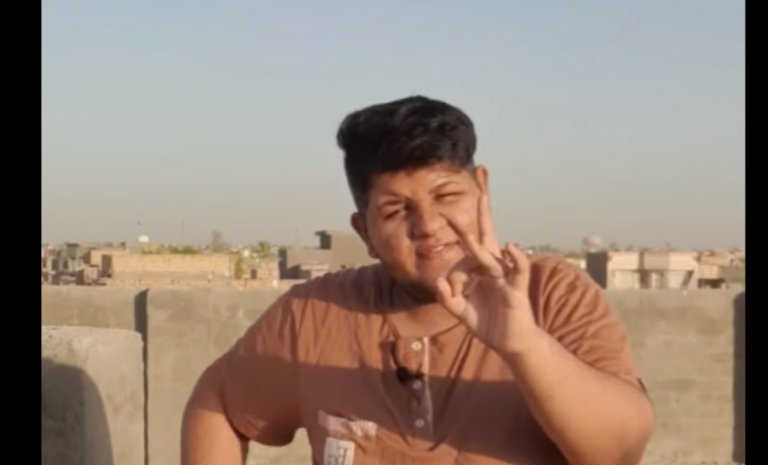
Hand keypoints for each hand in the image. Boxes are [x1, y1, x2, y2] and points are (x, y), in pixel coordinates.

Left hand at [435, 194, 539, 354]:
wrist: (511, 344)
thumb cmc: (489, 322)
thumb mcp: (461, 311)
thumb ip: (448, 298)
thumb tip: (439, 281)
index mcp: (480, 267)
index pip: (468, 243)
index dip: (459, 233)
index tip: (452, 231)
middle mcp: (493, 266)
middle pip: (486, 230)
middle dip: (483, 204)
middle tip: (480, 174)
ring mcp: (505, 276)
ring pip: (491, 252)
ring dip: (482, 232)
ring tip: (479, 204)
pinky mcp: (516, 290)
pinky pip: (518, 271)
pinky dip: (516, 259)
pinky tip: (510, 247)